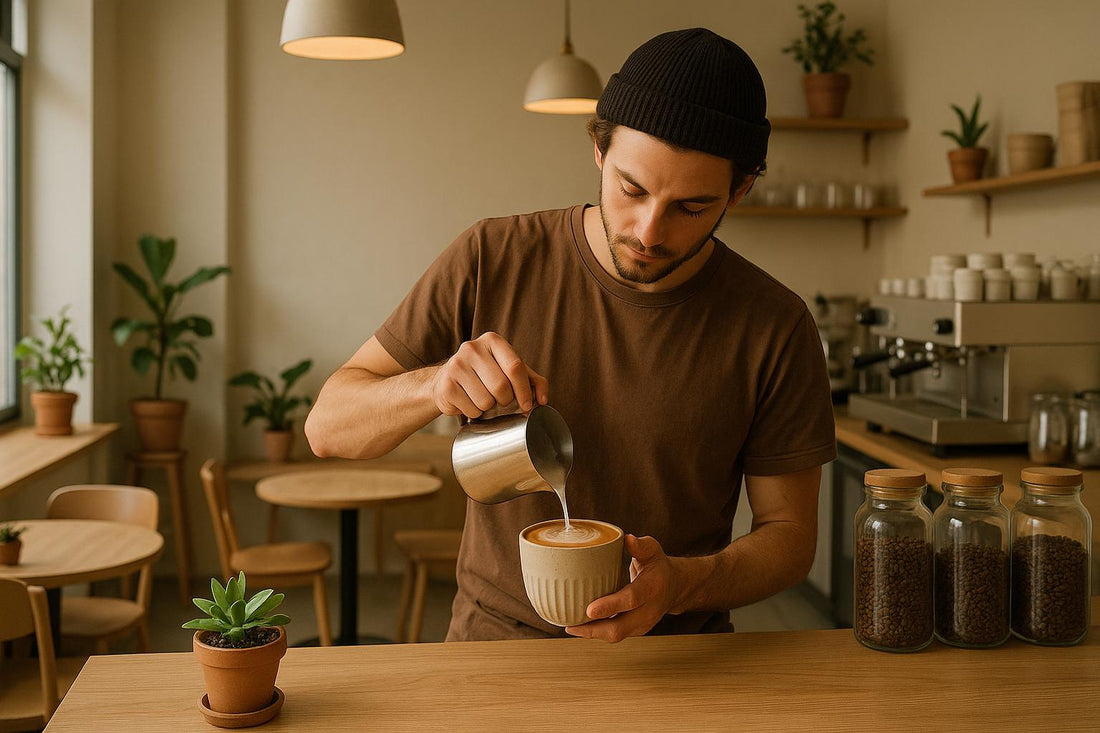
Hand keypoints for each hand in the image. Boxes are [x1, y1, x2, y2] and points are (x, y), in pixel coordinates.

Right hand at [430, 332, 548, 418]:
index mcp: (493, 341)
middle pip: (501, 386)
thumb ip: (533, 381)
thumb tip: (543, 400)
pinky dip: (475, 413)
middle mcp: (472, 348)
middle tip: (501, 401)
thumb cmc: (486, 375)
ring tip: (483, 399)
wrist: (447, 379)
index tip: (527, 405)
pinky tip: (470, 402)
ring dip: (489, 408)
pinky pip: (471, 410)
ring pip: (486, 401)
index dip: (524, 390)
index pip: (515, 366)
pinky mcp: (446, 385)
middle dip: (505, 401)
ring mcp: (456, 366)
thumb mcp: (510, 371)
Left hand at [565, 534, 679, 642]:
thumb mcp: (653, 551)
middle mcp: (649, 611)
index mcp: (652, 588)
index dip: (610, 605)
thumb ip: (640, 546)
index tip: (590, 609)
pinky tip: (579, 626)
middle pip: (620, 627)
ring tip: (569, 625)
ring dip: (591, 633)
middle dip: (594, 628)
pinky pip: (614, 635)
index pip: (631, 599)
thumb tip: (627, 539)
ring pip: (615, 635)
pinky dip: (595, 633)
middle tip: (571, 623)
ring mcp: (642, 624)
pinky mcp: (635, 630)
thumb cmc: (658, 566)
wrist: (674, 587)